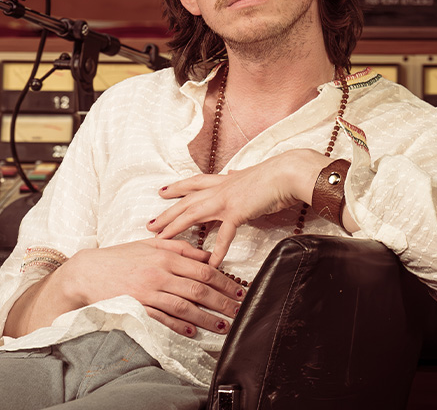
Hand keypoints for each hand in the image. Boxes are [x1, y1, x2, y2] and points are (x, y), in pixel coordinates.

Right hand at [56, 238, 244, 336]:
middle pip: (199, 289)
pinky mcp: (138, 307)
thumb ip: (178, 247)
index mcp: (164, 255)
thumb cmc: (118, 258)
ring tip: (223, 325)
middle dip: (223, 301)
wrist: (86, 273)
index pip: (202, 268)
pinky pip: (163, 318)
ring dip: (207, 318)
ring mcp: (148, 291)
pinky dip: (179, 326)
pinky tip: (193, 332)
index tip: (239, 289)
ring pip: (185, 306)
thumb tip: (205, 254)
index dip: (224, 280)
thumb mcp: (148, 245)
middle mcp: (159, 273)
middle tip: (240, 309)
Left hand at [148, 149, 331, 266]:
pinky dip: (216, 251)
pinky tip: (209, 264)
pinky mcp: (237, 212)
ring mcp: (226, 200)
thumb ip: (239, 178)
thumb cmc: (274, 175)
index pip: (194, 183)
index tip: (162, 191)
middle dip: (166, 213)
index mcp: (223, 180)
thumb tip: (233, 172)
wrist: (287, 173)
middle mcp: (219, 188)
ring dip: (175, 227)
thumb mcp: (251, 175)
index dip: (177, 187)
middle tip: (149, 224)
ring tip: (161, 241)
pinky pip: (223, 235)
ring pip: (193, 214)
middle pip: (186, 201)